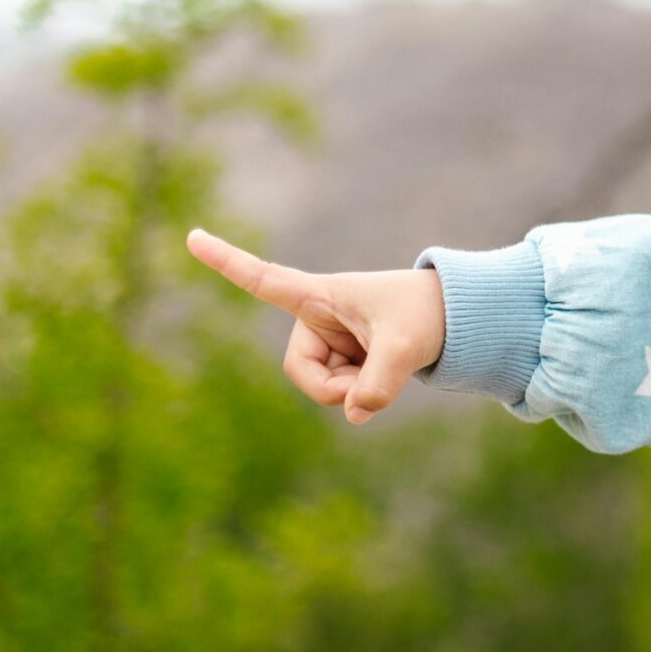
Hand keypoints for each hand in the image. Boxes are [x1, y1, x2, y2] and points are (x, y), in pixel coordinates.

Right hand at [184, 227, 446, 424]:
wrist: (457, 318)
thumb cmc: (428, 315)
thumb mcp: (407, 347)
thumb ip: (380, 384)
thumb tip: (356, 415)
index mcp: (321, 296)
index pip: (265, 280)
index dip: (227, 262)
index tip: (193, 236)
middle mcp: (317, 319)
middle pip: (304, 373)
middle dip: (336, 389)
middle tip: (374, 382)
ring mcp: (330, 342)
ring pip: (326, 390)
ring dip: (357, 390)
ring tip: (390, 363)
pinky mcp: (345, 361)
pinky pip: (344, 394)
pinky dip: (366, 393)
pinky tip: (388, 370)